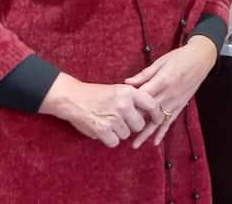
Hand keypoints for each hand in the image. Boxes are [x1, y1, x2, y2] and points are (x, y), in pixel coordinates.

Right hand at [39, 73, 163, 147]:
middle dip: (132, 126)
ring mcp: (113, 118)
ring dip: (118, 132)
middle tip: (121, 120)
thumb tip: (150, 114)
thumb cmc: (96, 94)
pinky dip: (109, 139)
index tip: (159, 120)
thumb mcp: (117, 89)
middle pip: (139, 125)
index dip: (157, 114)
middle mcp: (123, 104)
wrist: (72, 98)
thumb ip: (133, 99)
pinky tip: (103, 130)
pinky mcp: (102, 130)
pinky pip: (114, 142)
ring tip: (108, 121)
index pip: (151, 105)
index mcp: (128, 92)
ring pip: (126, 135)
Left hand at [124, 38, 218, 148]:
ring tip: (135, 144)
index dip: (130, 104)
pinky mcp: (181, 105)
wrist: (201, 59)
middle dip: (134, 122)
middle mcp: (169, 94)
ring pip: (158, 121)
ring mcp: (175, 102)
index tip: (119, 110)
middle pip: (148, 112)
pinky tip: (155, 142)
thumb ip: (144, 75)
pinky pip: (170, 121)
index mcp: (162, 81)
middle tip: (120, 131)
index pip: (142, 96)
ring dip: (146, 133)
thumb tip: (127, 82)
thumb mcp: (160, 62)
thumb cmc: (179, 57)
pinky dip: (163, 132)